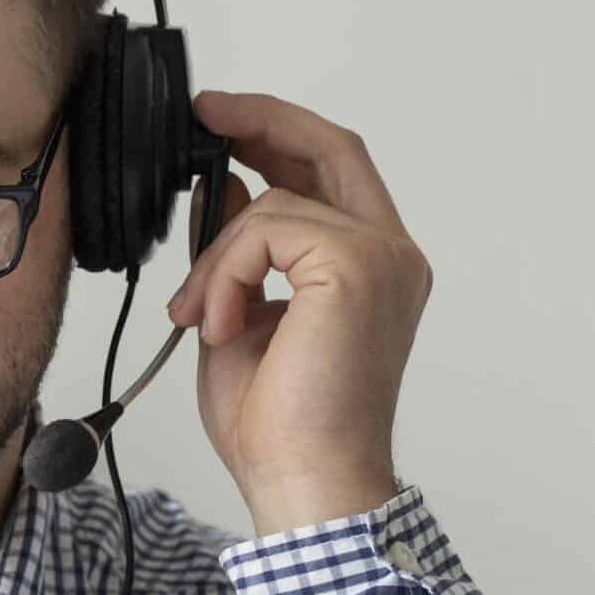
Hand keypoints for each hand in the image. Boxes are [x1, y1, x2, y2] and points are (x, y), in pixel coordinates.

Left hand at [166, 90, 432, 534]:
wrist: (304, 480)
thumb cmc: (279, 424)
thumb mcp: (240, 316)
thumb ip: (240, 254)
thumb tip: (224, 192)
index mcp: (372, 269)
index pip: (333, 172)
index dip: (279, 135)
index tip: (222, 121)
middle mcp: (392, 255)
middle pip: (332, 148)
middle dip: (263, 121)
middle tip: (206, 114)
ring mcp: (382, 257)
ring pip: (274, 204)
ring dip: (215, 259)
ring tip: (201, 321)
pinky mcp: (356, 266)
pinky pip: (264, 232)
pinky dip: (223, 275)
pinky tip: (218, 327)